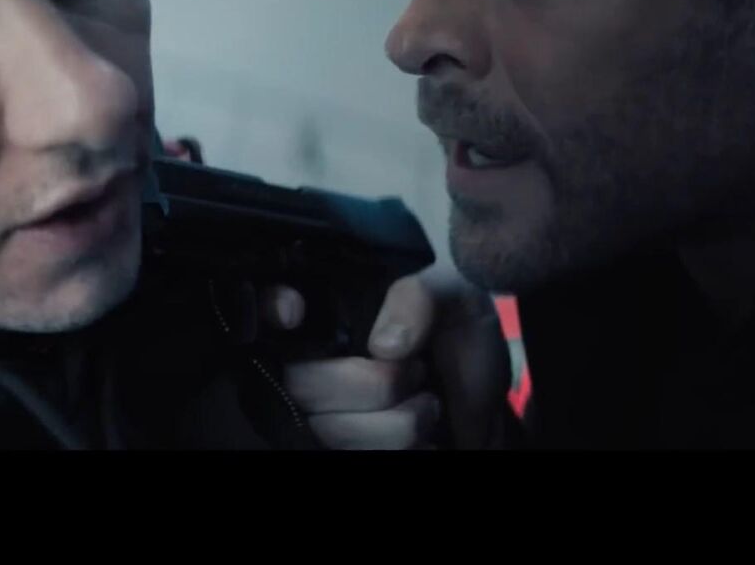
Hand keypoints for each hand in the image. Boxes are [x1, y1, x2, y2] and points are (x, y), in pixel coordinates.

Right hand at [260, 269, 510, 449]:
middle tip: (418, 373)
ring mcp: (324, 418)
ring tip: (429, 406)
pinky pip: (351, 454)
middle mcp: (313, 366)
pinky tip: (425, 439)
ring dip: (396, 424)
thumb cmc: (461, 342)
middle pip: (300, 386)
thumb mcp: (453, 299)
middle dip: (373, 385)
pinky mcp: (346, 447)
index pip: (264, 309)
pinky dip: (401, 450)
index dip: (265, 307)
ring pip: (329, 432)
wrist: (490, 405)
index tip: (294, 311)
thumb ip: (417, 300)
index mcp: (329, 317)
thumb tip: (383, 346)